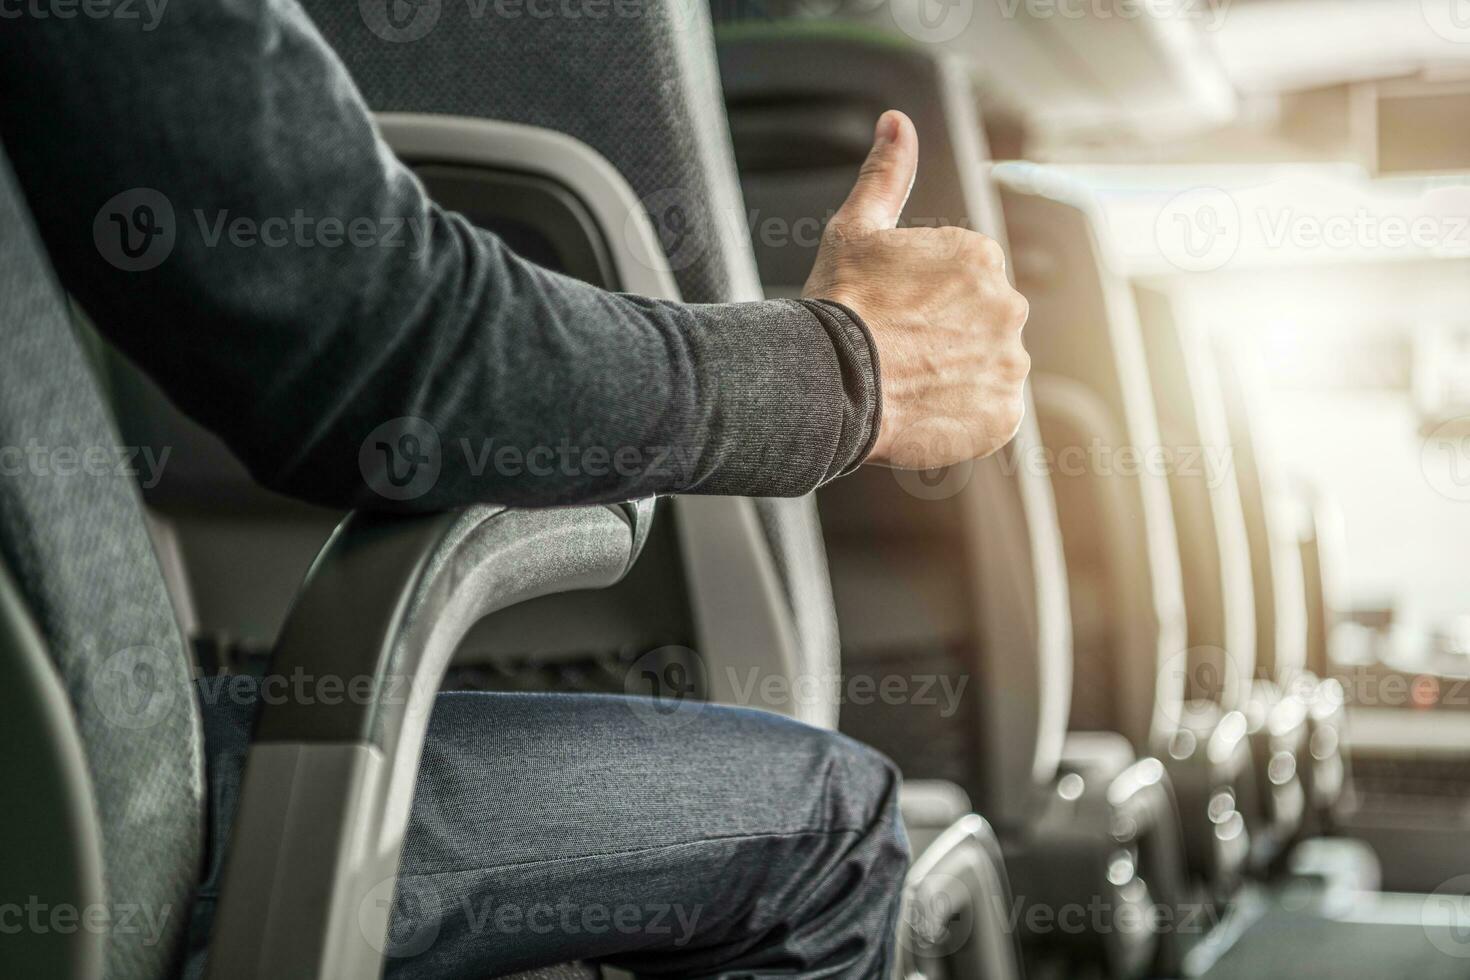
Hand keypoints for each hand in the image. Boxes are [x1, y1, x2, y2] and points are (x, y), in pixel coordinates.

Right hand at [802, 109, 1030, 469]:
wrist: (831, 381)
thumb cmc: (840, 305)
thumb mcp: (856, 227)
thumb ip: (886, 173)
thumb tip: (897, 123)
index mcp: (979, 256)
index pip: (960, 282)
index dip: (922, 302)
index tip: (893, 316)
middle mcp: (1008, 304)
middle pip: (978, 324)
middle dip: (945, 338)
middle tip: (897, 354)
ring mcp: (1009, 362)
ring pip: (985, 368)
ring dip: (956, 377)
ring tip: (906, 385)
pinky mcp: (1003, 415)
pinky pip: (990, 414)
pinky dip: (962, 416)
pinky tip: (923, 410)